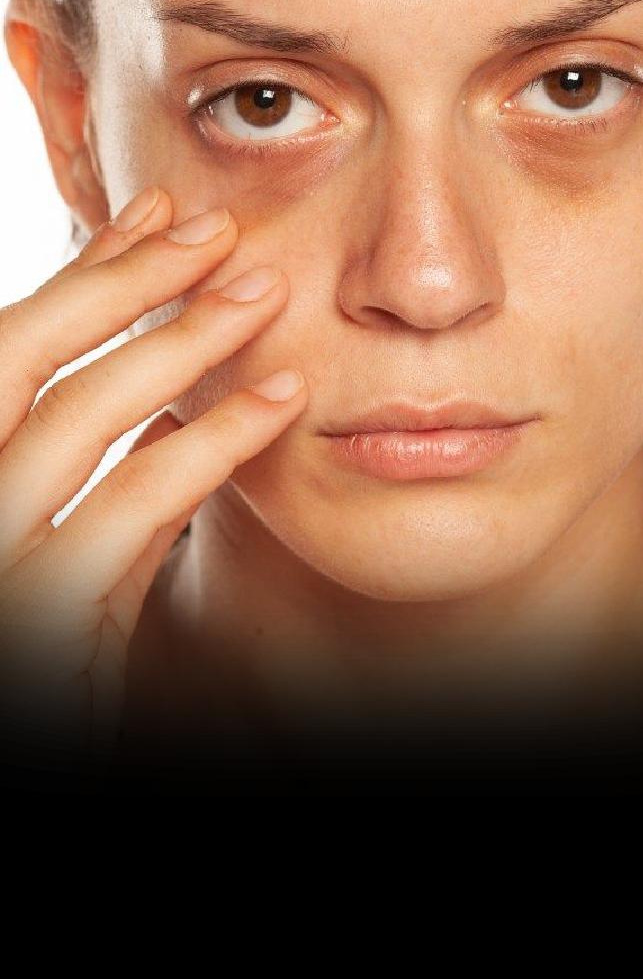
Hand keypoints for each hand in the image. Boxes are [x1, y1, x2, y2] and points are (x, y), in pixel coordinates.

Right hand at [0, 186, 306, 761]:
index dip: (81, 278)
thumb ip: (106, 493)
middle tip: (214, 229)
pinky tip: (279, 403)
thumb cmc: (64, 668)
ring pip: (75, 417)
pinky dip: (210, 442)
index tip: (155, 217)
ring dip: (177, 342)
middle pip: (17, 357)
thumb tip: (170, 407)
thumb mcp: (76, 570)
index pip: (7, 352)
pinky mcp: (35, 621)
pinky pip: (131, 504)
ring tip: (262, 293)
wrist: (55, 760)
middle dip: (120, 282)